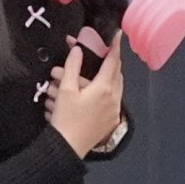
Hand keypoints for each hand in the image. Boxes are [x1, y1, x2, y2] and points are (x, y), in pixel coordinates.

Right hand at [46, 33, 128, 159]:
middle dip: (111, 62)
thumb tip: (77, 50)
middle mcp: (114, 98)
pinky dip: (107, 91)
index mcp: (104, 88)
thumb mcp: (66, 90)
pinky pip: (114, 100)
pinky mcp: (112, 121)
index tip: (118, 35)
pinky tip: (96, 92)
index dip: (115, 47)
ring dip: (109, 77)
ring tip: (98, 72)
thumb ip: (72, 66)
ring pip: (117, 87)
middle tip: (103, 53)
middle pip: (117, 74)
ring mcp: (114, 111)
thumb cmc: (66, 117)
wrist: (67, 148)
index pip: (112, 61)